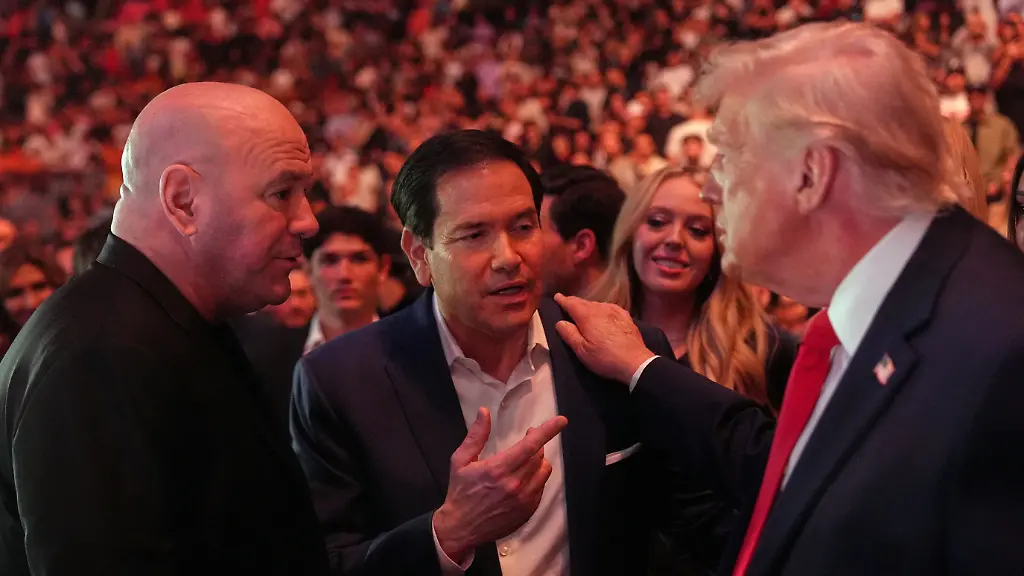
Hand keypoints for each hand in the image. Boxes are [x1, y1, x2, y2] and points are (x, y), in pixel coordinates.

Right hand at [433, 408, 567, 563]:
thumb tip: (484, 412)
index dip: (547, 431)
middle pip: (539, 457)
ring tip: (527, 458)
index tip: (561, 421)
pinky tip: (525, 477)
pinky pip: (541, 488)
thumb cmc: (460, 492)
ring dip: (539, 460)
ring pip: (543, 472)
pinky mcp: (527, 511)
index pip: (530, 446)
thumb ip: (475, 435)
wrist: (460, 527)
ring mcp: (523, 500)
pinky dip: (537, 478)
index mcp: (498, 469)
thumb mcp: (460, 461)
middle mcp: (514, 485)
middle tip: (529, 438)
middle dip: (537, 443)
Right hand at [553, 294, 656, 383]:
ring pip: (597, 304)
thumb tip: (560, 322)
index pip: (571, 304)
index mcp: (587, 316)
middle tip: (567, 303)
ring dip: (588, 306)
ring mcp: (615, 311)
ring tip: (583, 309)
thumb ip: (569, 334)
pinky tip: (603, 312)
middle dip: (574, 302)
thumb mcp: (582, 351)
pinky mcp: (625, 316)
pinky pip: (609, 308)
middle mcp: (600, 309)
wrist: (635, 362)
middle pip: (584, 302)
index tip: (556, 297)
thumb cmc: (605, 358)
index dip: (563, 300)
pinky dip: (602, 308)